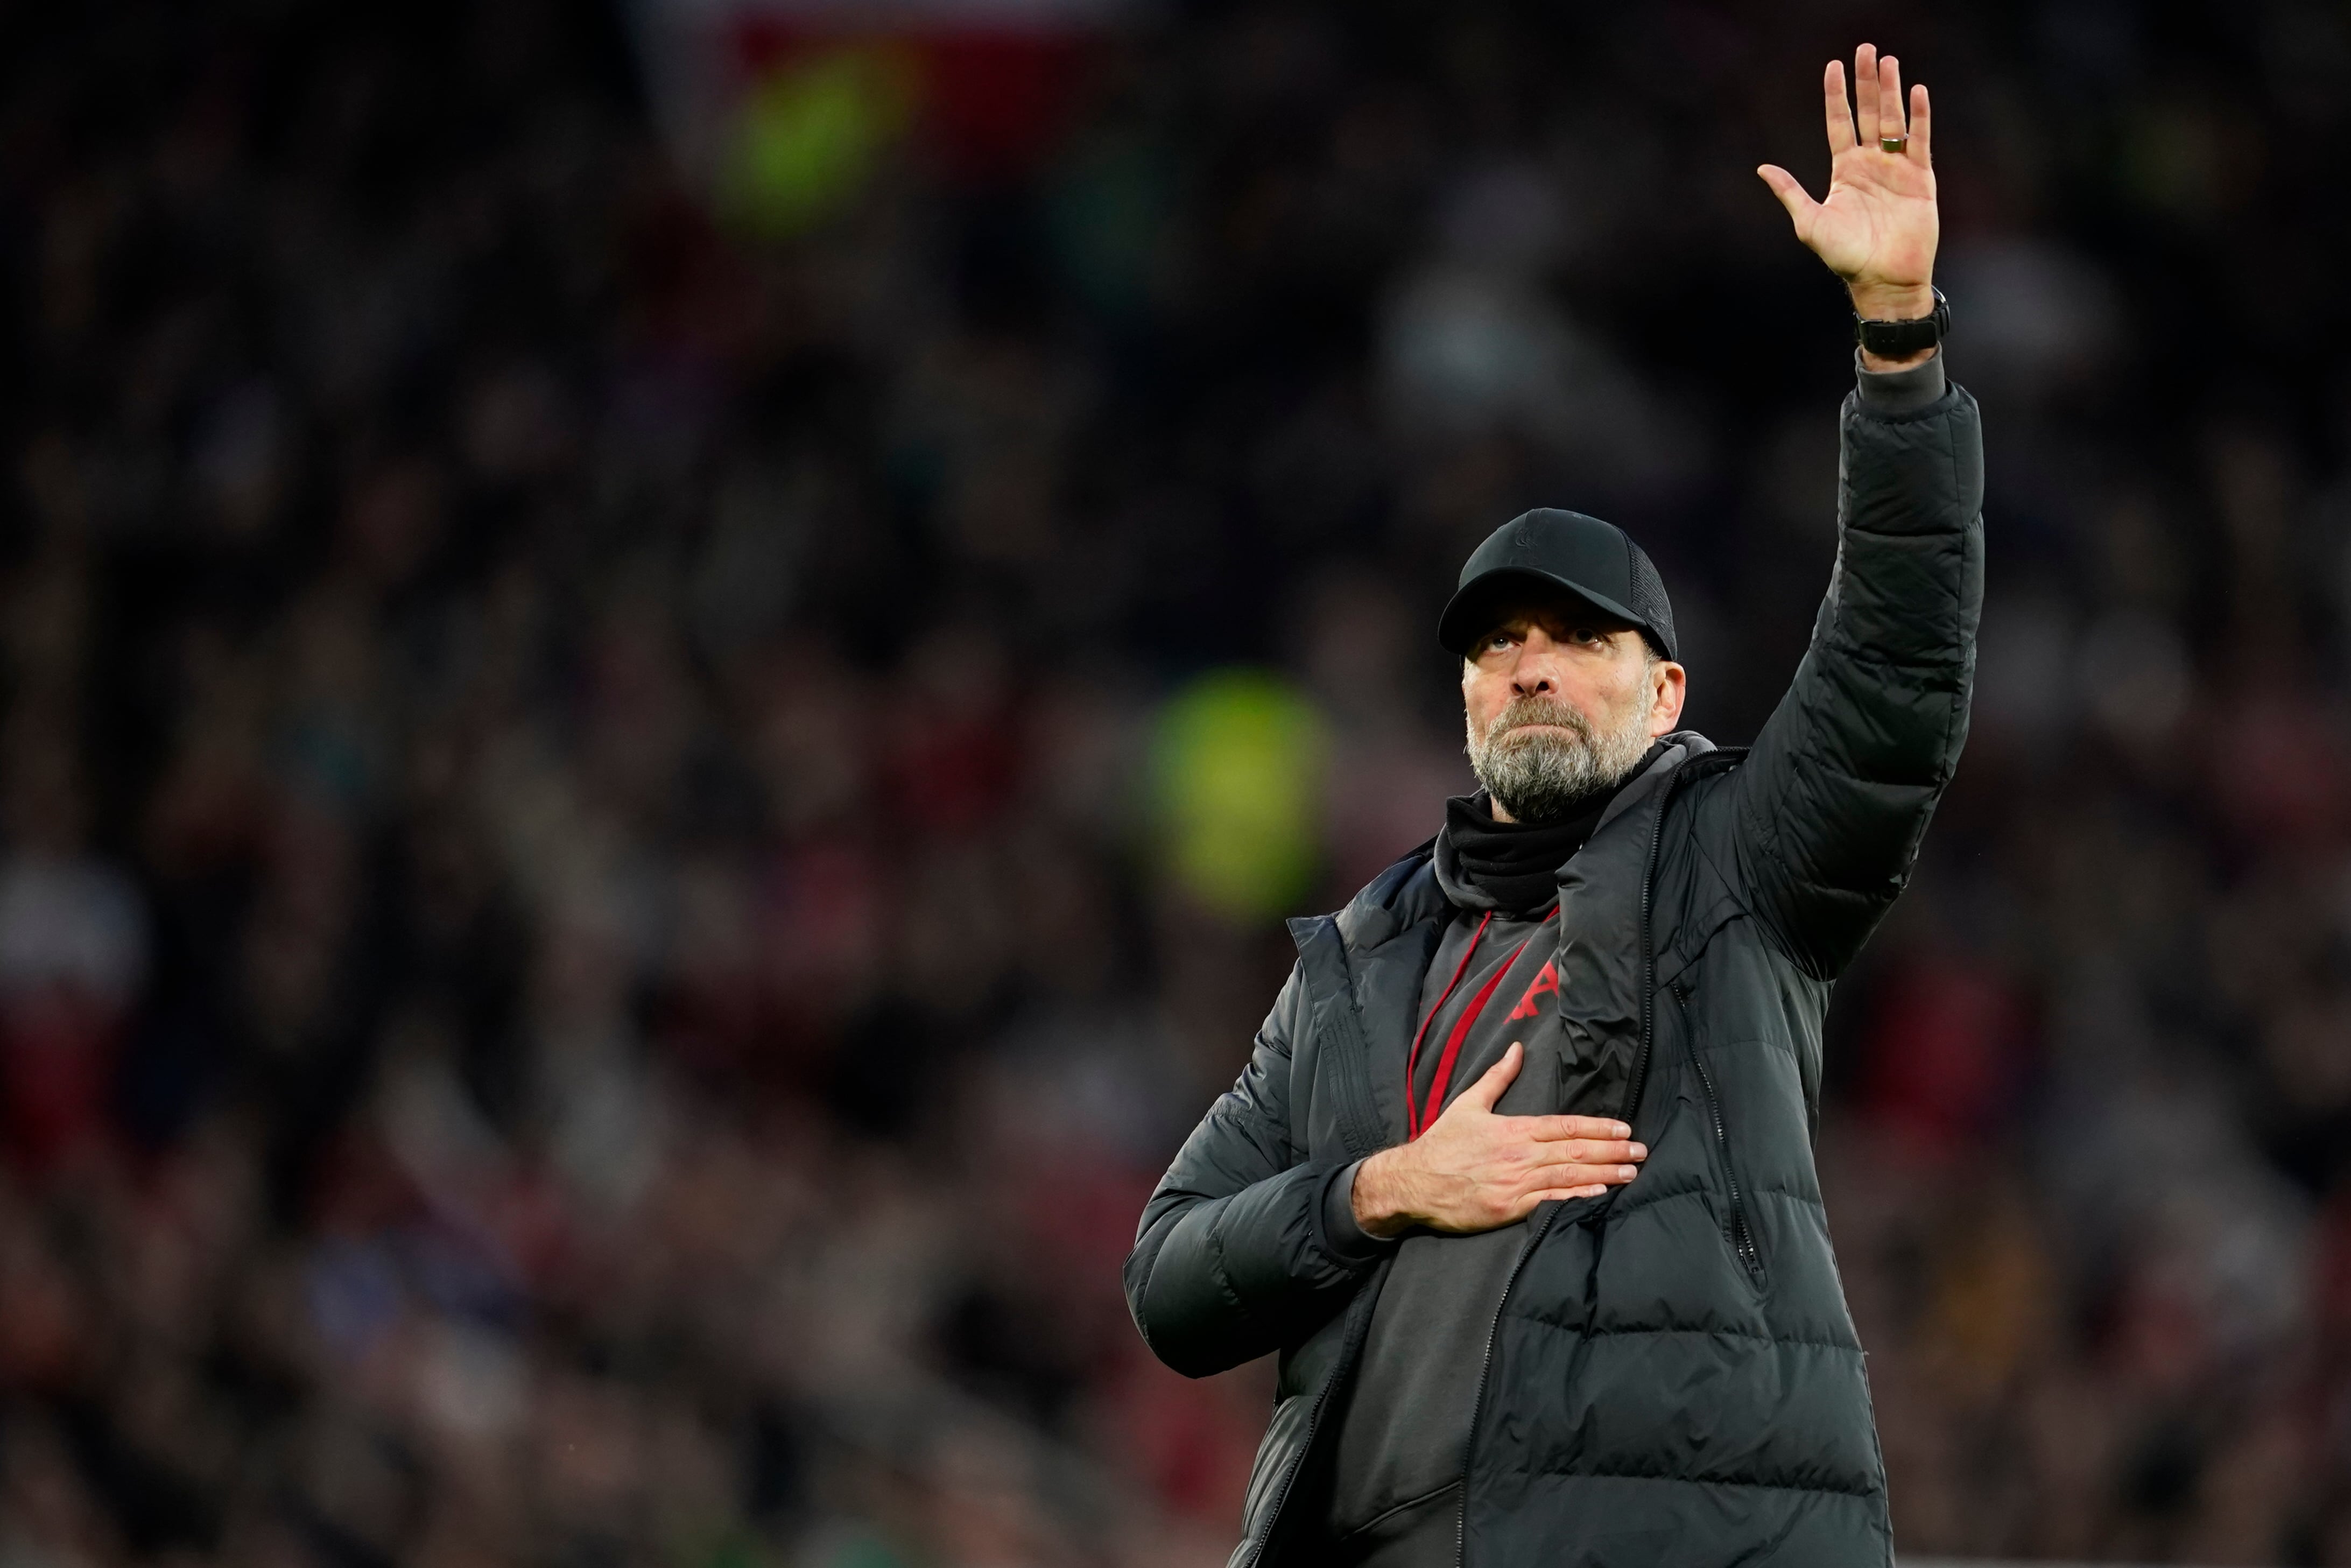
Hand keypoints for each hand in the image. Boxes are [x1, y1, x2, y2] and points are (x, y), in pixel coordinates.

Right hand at [1350, 1042, 1645, 1237]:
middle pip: (1575, 1150)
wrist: (1414, 1183)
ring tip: (1631, 1172)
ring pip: (1569, 1176)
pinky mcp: (1510, 1208)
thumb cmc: (1442, 1144)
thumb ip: (1497, 1077)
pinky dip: (1577, 1196)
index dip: (1598, 1127)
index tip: (1624, 1128)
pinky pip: (1551, 1201)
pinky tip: (1599, 1193)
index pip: (1565, 1125)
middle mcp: (1520, 1155)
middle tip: (1642, 1151)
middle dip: (1612, 1150)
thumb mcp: (1468, 1104)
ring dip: (1604, 1173)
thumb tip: (1517, 1049)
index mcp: (1513, 1129)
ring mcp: (1517, 1183)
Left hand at [1758, 43, 1938, 355]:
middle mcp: (1870, 164)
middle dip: (1866, 82)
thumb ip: (1790, 193)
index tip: (1833, 65)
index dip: (1836, 95)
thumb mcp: (1809, 223)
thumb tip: (1762, 167)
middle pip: (1868, 113)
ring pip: (1894, 120)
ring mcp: (1897, 169)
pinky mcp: (1921, 179)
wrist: (1882, 281)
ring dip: (1891, 91)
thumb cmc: (1845, 257)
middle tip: (1865, 48)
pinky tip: (1915, 91)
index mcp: (1844, 171)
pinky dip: (1918, 117)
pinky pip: (1919, 141)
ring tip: (1888, 61)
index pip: (1839, 123)